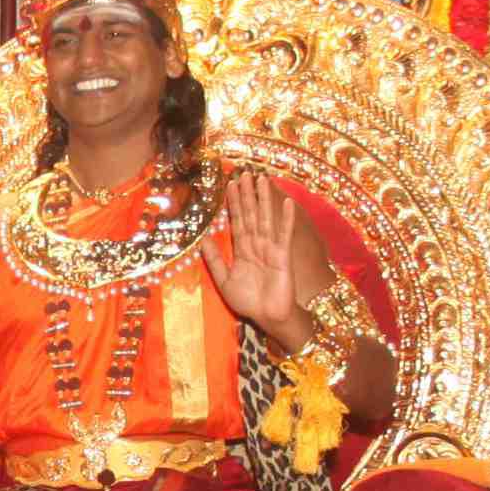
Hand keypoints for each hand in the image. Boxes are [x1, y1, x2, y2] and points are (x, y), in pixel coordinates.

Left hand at [202, 186, 312, 344]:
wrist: (268, 317)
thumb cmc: (249, 301)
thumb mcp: (224, 280)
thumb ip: (214, 260)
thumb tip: (202, 239)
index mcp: (242, 250)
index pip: (237, 221)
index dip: (234, 203)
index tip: (230, 185)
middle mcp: (256, 245)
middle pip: (251, 214)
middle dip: (248, 194)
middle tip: (245, 173)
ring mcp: (270, 248)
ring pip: (265, 218)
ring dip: (264, 199)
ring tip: (263, 179)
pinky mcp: (283, 255)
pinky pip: (284, 234)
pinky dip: (286, 218)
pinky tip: (286, 202)